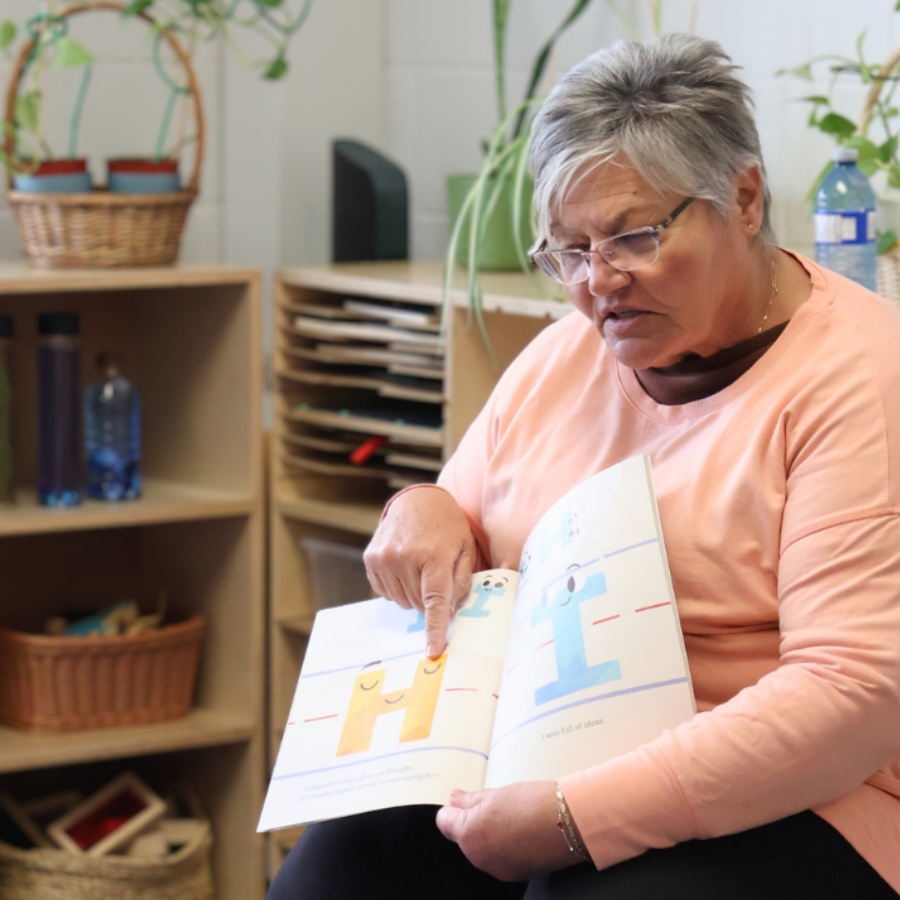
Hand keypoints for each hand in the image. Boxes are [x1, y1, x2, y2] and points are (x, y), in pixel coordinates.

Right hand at [364, 487, 476, 656]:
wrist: (418, 500)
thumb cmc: (447, 527)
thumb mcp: (465, 549)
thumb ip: (462, 582)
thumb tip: (450, 613)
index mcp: (434, 555)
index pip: (434, 600)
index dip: (435, 628)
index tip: (433, 651)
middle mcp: (405, 556)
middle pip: (418, 604)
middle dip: (429, 600)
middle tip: (435, 577)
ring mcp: (384, 557)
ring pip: (401, 601)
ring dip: (413, 594)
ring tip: (420, 569)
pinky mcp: (371, 558)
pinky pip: (385, 592)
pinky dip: (397, 587)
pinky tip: (405, 568)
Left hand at [436, 782, 588, 881]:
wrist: (570, 822)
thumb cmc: (534, 803)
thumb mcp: (496, 794)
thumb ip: (470, 800)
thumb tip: (454, 800)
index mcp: (470, 834)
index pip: (444, 822)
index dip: (453, 809)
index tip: (463, 801)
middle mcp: (480, 857)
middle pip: (464, 837)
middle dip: (473, 821)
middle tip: (495, 804)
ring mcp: (497, 869)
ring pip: (482, 848)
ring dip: (490, 834)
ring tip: (512, 816)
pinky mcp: (514, 875)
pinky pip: (499, 858)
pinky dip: (505, 846)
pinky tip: (522, 832)